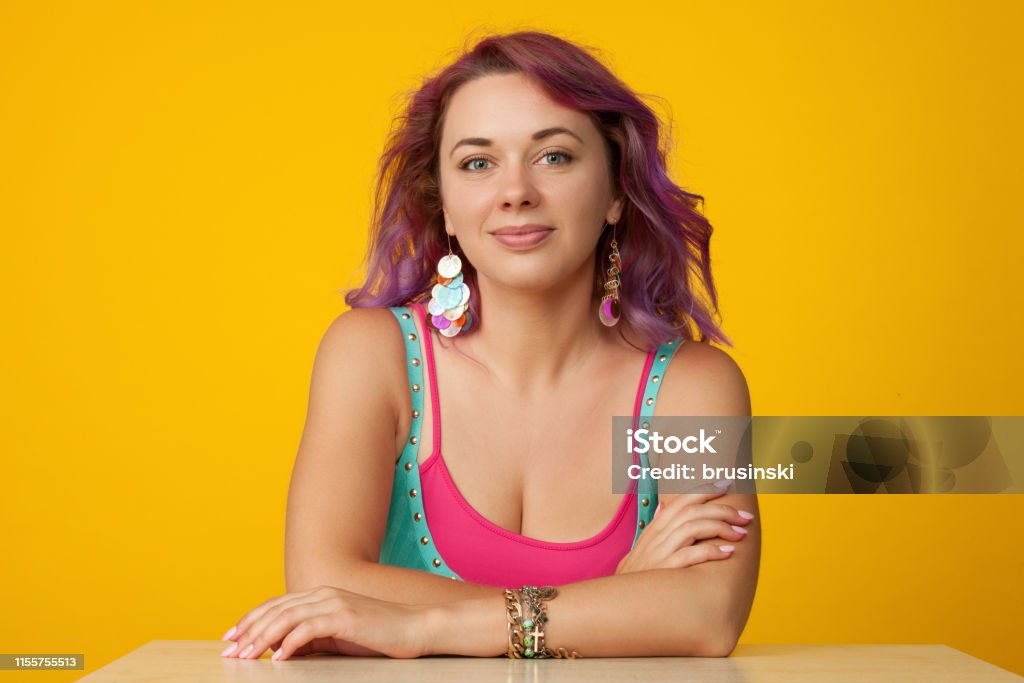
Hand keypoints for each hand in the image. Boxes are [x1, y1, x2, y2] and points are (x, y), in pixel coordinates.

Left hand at [220, 585, 429, 659]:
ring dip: (261, 638)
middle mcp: (324, 593)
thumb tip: (281, 650)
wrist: (417, 627)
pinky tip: (278, 658)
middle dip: (247, 631)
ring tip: (245, 657)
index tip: (230, 640)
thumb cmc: (380, 636)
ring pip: (286, 617)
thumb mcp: (339, 638)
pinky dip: (289, 642)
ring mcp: (334, 603)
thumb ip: (312, 639)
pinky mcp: (345, 616)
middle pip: (274, 609)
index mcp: (321, 595)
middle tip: (228, 652)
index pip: (276, 606)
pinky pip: (308, 628)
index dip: (250, 621)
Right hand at [615, 485, 753, 573]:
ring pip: (693, 527)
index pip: (682, 501)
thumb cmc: (636, 576)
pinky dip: (711, 551)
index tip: (727, 484)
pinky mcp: (665, 570)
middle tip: (745, 517)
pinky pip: (690, 555)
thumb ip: (656, 527)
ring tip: (741, 534)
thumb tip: (664, 506)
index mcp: (656, 528)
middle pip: (692, 511)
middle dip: (723, 510)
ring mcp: (661, 552)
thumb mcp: (642, 547)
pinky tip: (728, 552)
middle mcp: (658, 536)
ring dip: (721, 527)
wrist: (619, 602)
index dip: (705, 490)